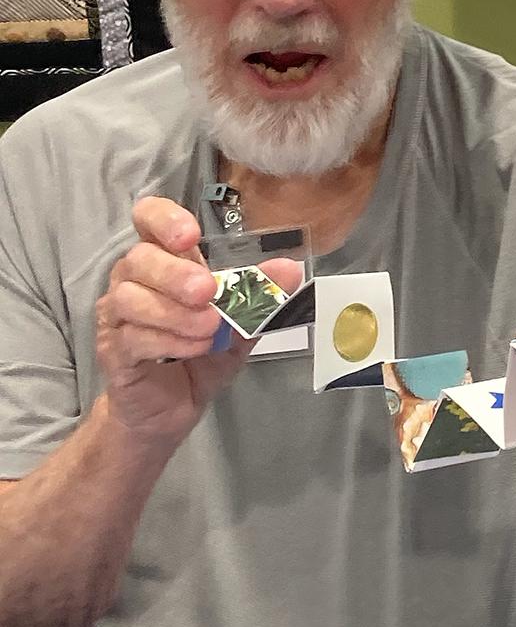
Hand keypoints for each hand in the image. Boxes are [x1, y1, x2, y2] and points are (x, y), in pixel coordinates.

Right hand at [96, 197, 302, 448]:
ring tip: (211, 328)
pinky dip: (169, 340)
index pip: (148, 218)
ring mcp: (118, 316)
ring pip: (131, 298)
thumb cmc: (203, 354)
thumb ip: (259, 295)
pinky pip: (133, 337)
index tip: (190, 236)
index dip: (163, 219)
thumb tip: (291, 269)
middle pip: (138, 258)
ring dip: (176, 313)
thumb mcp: (241, 323)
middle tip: (208, 292)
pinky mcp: (114, 351)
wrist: (174, 408)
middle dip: (175, 273)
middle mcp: (134, 280)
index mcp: (165, 260)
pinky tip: (197, 347)